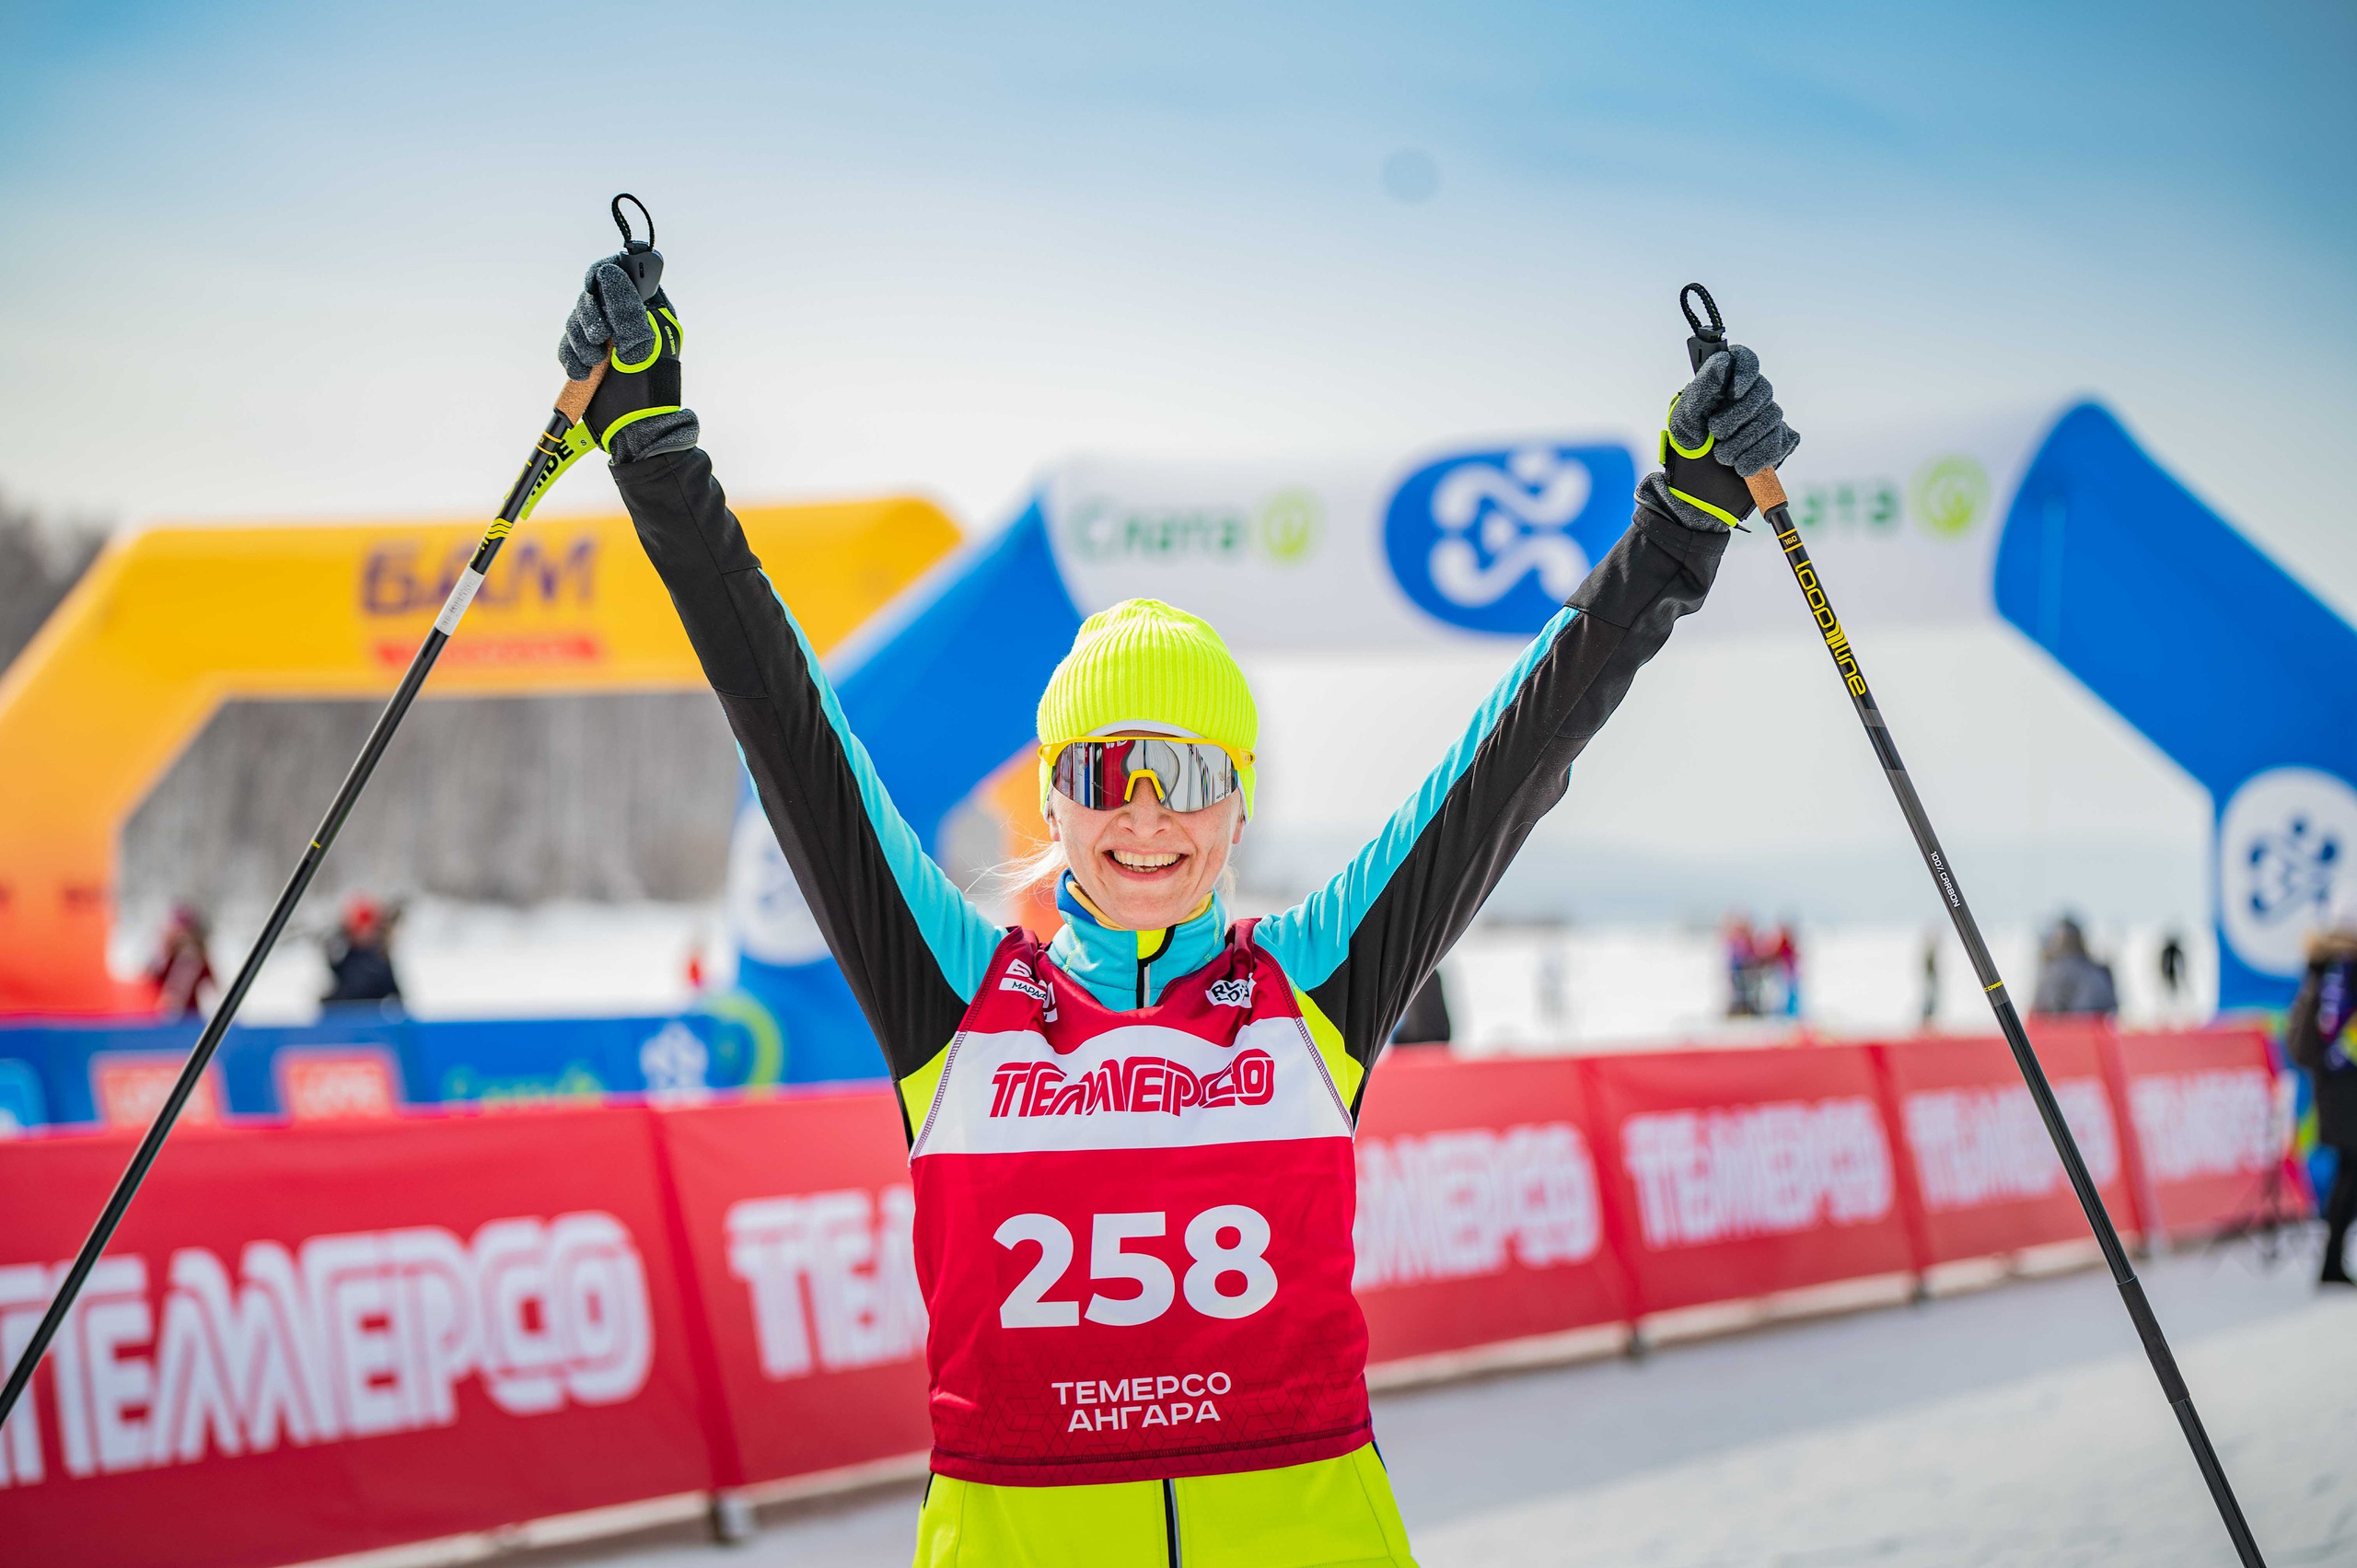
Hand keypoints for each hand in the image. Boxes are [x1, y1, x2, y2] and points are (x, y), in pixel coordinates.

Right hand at [557, 257, 698, 462]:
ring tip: (594, 362)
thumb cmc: (648, 390)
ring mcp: (607, 341)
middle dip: (589, 317)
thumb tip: (607, 272)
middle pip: (593, 296)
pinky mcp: (590, 359)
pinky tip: (582, 374)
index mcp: (649, 311)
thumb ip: (625, 306)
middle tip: (600, 338)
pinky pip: (568, 345)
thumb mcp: (642, 343)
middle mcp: (626, 322)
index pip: (622, 275)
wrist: (634, 432)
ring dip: (579, 341)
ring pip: (576, 321)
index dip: (604, 276)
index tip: (595, 285)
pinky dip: (571, 358)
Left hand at [1667, 343, 1797, 478]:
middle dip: (1737, 416)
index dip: (1745, 372)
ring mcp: (1769, 416)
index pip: (1746, 360)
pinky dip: (1756, 457)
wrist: (1698, 477)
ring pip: (1771, 418)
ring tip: (1721, 456)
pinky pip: (1777, 443)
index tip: (1733, 393)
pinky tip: (1740, 466)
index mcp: (1728, 381)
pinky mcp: (1780, 440)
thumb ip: (1703, 386)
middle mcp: (1752, 394)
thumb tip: (1723, 362)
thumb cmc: (1690, 439)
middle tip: (1715, 433)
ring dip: (1742, 441)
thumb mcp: (1685, 415)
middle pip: (1762, 390)